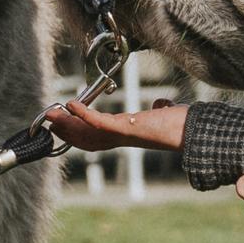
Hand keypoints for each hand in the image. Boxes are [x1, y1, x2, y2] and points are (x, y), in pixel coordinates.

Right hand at [46, 98, 187, 152]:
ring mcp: (123, 134)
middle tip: (47, 119)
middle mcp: (122, 138)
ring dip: (68, 124)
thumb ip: (161, 109)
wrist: (196, 130)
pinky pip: (100, 123)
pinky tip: (71, 105)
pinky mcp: (127, 128)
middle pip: (86, 138)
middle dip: (65, 130)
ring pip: (88, 132)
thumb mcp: (167, 113)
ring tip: (51, 114)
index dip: (78, 131)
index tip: (63, 123)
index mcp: (128, 135)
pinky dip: (84, 115)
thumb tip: (162, 104)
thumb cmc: (184, 123)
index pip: (97, 137)